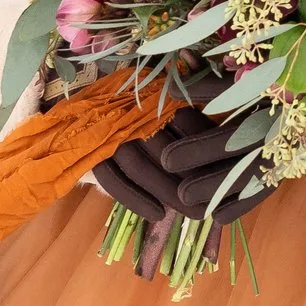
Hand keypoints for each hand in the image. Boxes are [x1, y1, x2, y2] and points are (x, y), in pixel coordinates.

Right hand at [90, 74, 267, 228]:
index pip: (182, 117)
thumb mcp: (163, 105)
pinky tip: (157, 215)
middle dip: (192, 176)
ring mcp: (105, 132)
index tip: (228, 164)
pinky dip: (135, 199)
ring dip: (167, 192)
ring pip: (139, 165)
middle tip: (221, 197)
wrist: (75, 123)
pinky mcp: (88, 154)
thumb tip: (231, 133)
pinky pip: (112, 179)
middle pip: (163, 145)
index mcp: (149, 91)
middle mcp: (126, 109)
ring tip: (194, 213)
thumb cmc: (135, 114)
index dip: (205, 142)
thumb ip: (189, 113)